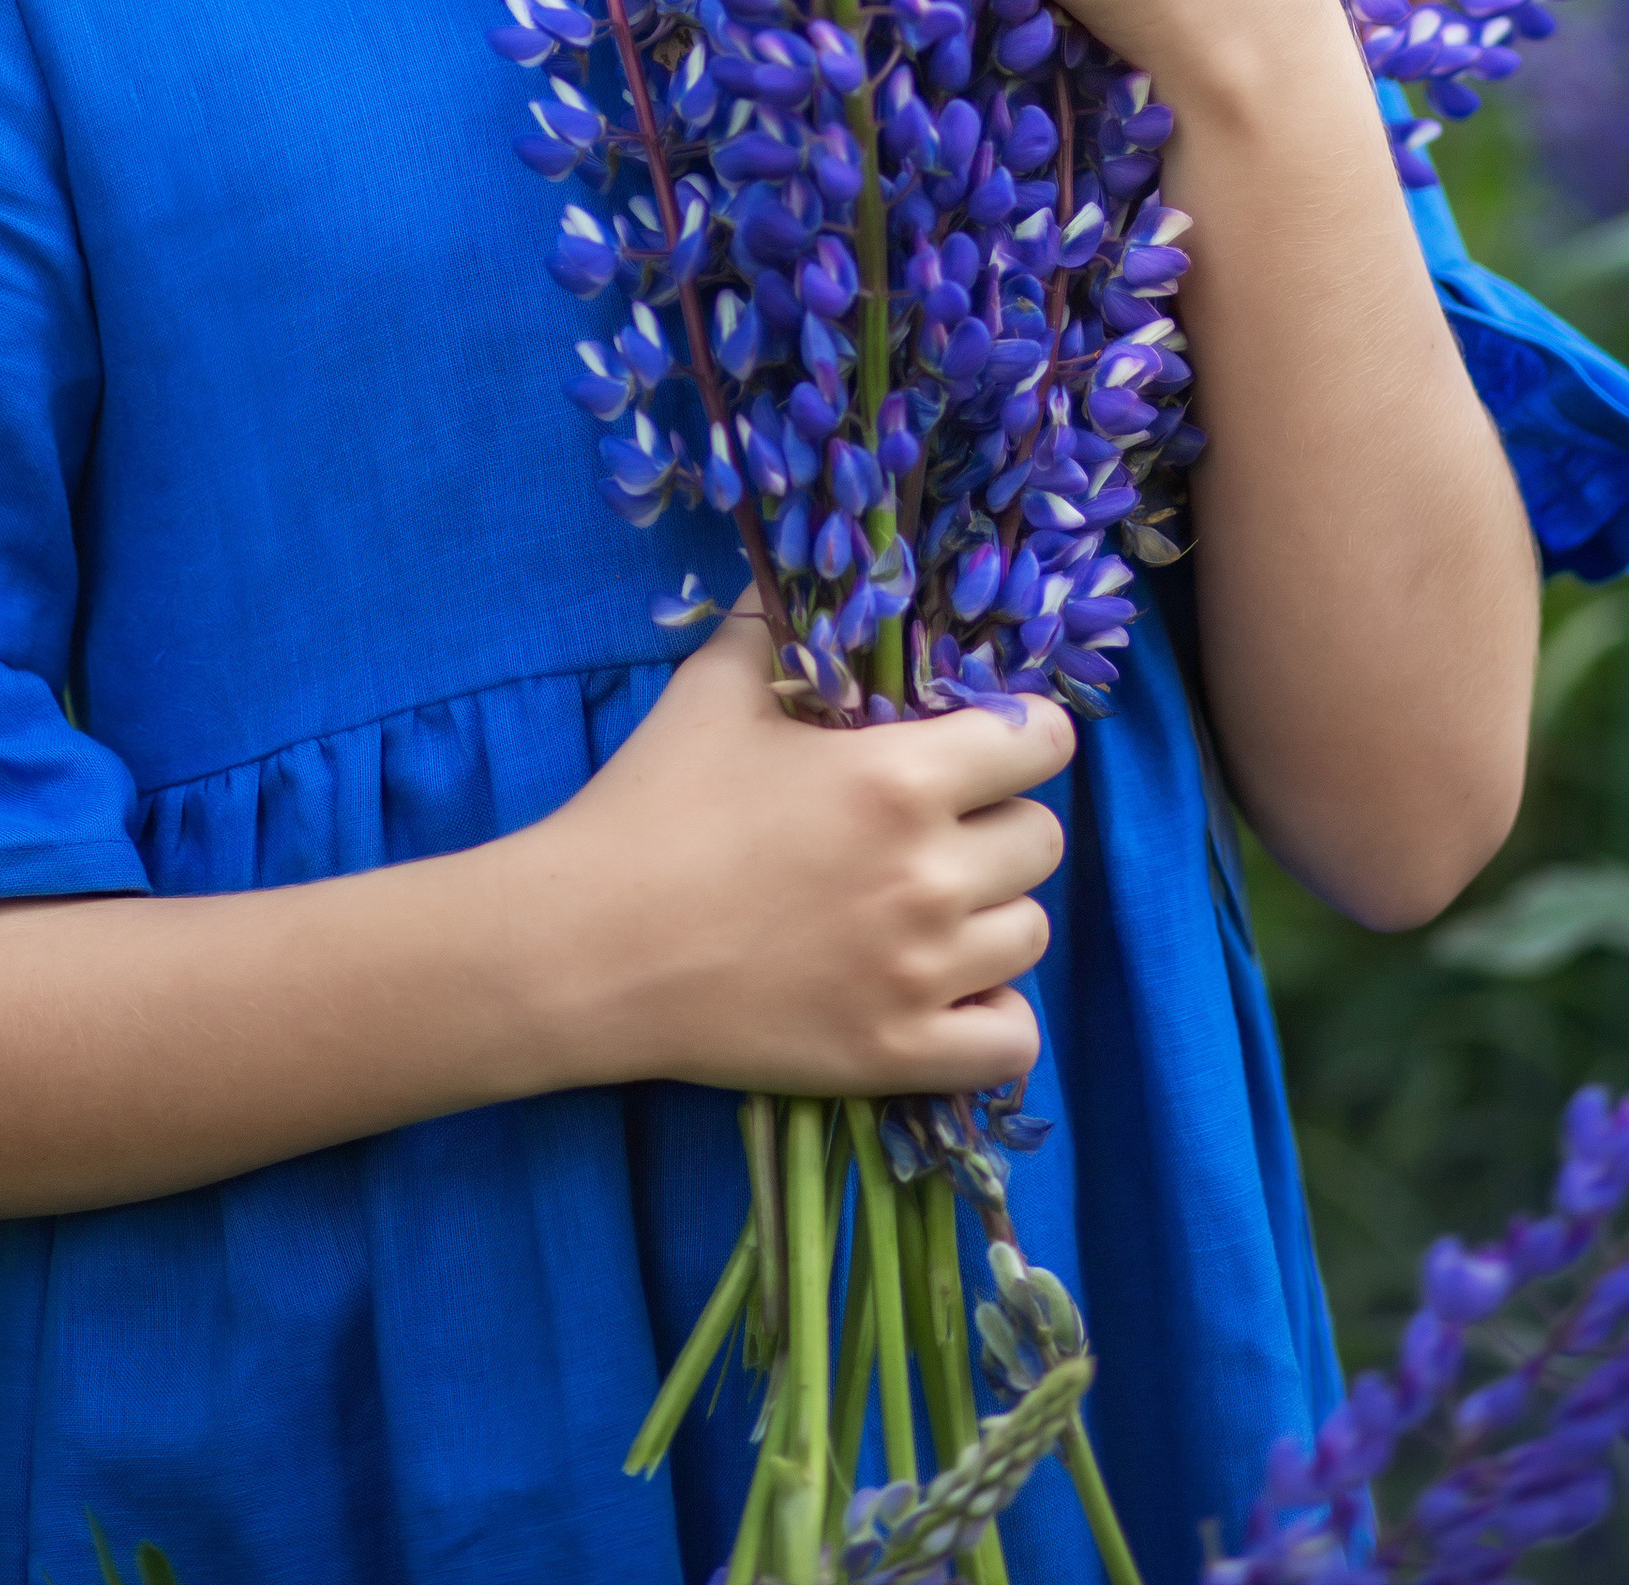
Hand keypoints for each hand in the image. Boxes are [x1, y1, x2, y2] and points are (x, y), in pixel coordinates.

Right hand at [519, 606, 1073, 1096]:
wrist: (585, 948)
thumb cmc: (650, 808)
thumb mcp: (712, 689)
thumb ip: (773, 624)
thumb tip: (798, 575)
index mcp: (898, 777)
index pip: (1042, 744)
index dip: (1021, 736)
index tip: (984, 746)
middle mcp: (928, 874)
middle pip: (1042, 840)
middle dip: (999, 824)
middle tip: (938, 831)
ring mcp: (919, 973)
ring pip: (1030, 933)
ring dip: (990, 916)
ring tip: (927, 909)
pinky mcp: (896, 1054)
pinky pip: (1014, 1039)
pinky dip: (990, 1015)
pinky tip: (943, 989)